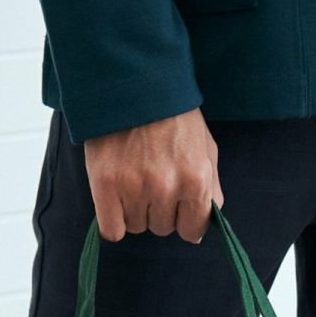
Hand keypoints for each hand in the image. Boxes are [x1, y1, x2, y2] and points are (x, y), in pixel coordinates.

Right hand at [83, 109, 223, 243]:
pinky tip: (115, 198)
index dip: (184, 219)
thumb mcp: (206, 148)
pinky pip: (111, 230)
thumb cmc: (174, 116)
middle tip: (151, 179)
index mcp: (195, 179)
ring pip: (136, 227)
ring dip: (135, 211)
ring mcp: (134, 188)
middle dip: (159, 210)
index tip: (177, 204)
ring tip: (133, 178)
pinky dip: (113, 220)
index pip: (193, 231)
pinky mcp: (105, 185)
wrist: (133, 82)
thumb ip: (210, 191)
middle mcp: (166, 188)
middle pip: (162, 229)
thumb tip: (198, 234)